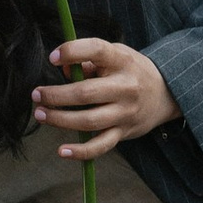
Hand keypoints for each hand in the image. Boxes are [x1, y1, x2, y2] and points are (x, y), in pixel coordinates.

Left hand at [32, 35, 179, 159]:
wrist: (165, 94)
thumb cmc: (131, 70)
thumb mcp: (115, 55)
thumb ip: (89, 60)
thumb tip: (64, 70)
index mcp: (122, 61)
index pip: (97, 50)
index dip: (73, 52)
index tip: (53, 58)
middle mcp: (126, 87)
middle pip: (86, 93)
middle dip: (56, 95)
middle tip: (37, 94)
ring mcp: (125, 112)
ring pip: (89, 121)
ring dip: (60, 119)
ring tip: (41, 114)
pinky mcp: (124, 132)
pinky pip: (101, 146)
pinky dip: (81, 152)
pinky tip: (62, 151)